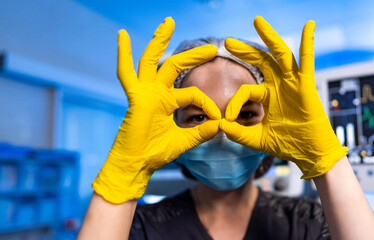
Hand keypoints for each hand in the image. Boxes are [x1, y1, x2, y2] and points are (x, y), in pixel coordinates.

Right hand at [92, 17, 220, 203]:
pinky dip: (123, 55)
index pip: (192, 93)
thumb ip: (201, 132)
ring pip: (152, 61)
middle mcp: (156, 93)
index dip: (207, 103)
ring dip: (160, 41)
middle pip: (175, 66)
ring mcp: (144, 93)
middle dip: (192, 56)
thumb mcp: (185, 141)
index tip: (219, 119)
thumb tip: (222, 124)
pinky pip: (126, 73)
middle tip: (212, 47)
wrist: (137, 166)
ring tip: (169, 22)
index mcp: (167, 102)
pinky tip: (121, 36)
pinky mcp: (135, 98)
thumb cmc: (156, 154)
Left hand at [220, 16, 347, 180]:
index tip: (228, 118)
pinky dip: (308, 43)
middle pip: (261, 62)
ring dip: (269, 37)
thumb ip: (239, 133)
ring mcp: (293, 84)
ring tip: (257, 21)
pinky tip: (308, 26)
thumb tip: (219, 125)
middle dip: (245, 50)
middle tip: (227, 41)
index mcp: (268, 97)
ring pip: (281, 54)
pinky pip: (307, 61)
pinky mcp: (306, 85)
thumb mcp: (257, 139)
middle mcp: (280, 86)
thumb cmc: (288, 145)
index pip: (246, 90)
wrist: (310, 154)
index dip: (235, 102)